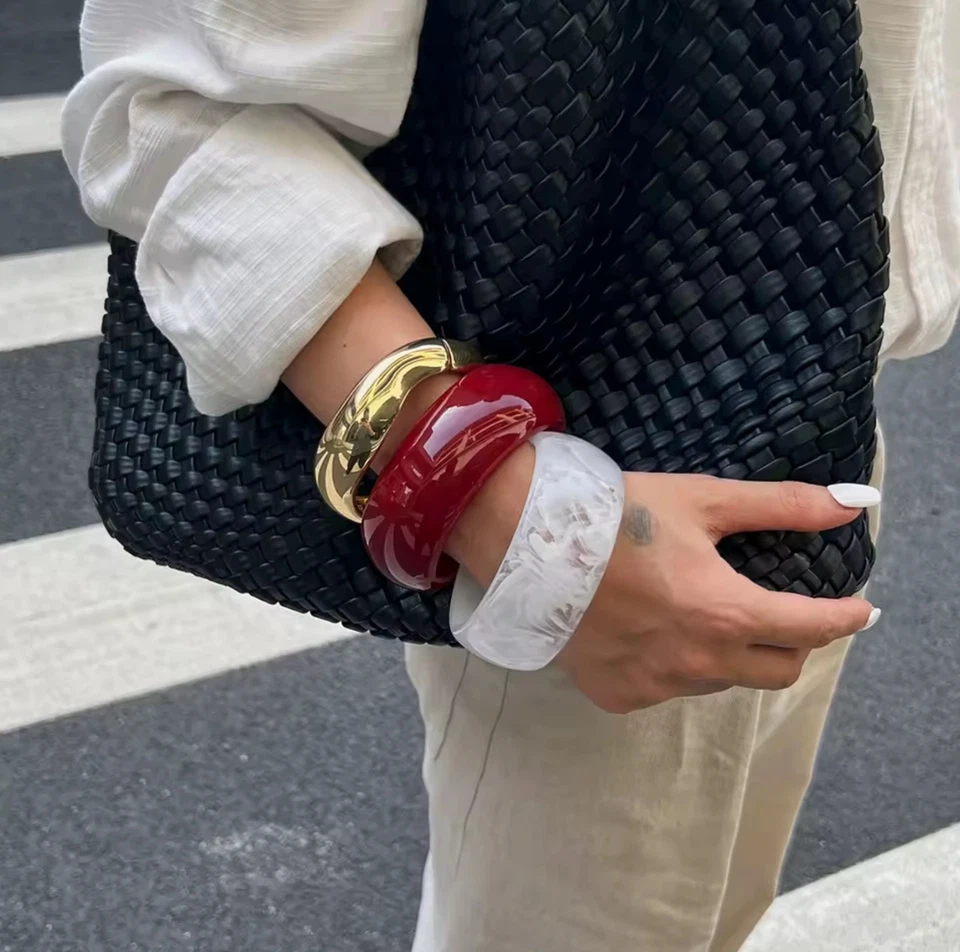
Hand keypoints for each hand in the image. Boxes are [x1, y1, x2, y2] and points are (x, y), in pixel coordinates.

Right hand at [554, 474, 876, 712]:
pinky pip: (667, 688)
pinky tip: (647, 629)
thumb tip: (854, 505)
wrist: (529, 544)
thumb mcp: (704, 500)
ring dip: (728, 651)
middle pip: (777, 670)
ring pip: (720, 679)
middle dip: (793, 643)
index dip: (846, 617)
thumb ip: (783, 506)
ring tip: (699, 610)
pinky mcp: (619, 695)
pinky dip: (674, 663)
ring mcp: (657, 686)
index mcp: (726, 613)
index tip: (861, 610)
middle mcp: (698, 662)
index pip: (813, 628)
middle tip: (781, 612)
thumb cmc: (620, 515)